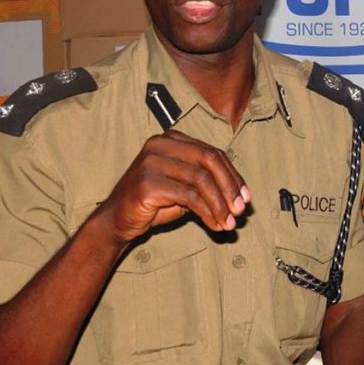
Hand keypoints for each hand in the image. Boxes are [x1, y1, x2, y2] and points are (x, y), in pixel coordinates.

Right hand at [97, 130, 250, 243]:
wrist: (117, 220)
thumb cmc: (153, 204)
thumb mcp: (184, 188)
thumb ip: (207, 183)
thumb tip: (240, 195)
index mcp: (172, 139)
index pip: (212, 153)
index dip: (233, 175)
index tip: (246, 197)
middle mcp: (161, 144)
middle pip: (209, 160)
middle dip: (230, 187)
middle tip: (241, 209)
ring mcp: (152, 161)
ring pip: (201, 180)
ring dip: (220, 204)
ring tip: (230, 223)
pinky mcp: (148, 182)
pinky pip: (189, 196)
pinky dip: (207, 212)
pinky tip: (215, 224)